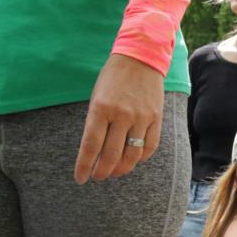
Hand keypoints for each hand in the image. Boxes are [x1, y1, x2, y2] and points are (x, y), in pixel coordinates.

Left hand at [75, 54, 162, 183]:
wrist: (140, 58)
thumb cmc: (113, 78)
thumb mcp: (97, 97)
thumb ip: (96, 123)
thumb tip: (94, 151)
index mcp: (101, 108)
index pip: (91, 146)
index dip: (84, 166)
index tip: (80, 178)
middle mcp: (121, 115)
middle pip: (111, 155)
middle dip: (102, 171)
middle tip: (98, 177)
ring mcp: (141, 117)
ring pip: (132, 155)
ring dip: (121, 169)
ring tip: (114, 173)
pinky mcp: (156, 118)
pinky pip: (150, 146)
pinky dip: (140, 158)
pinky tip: (133, 160)